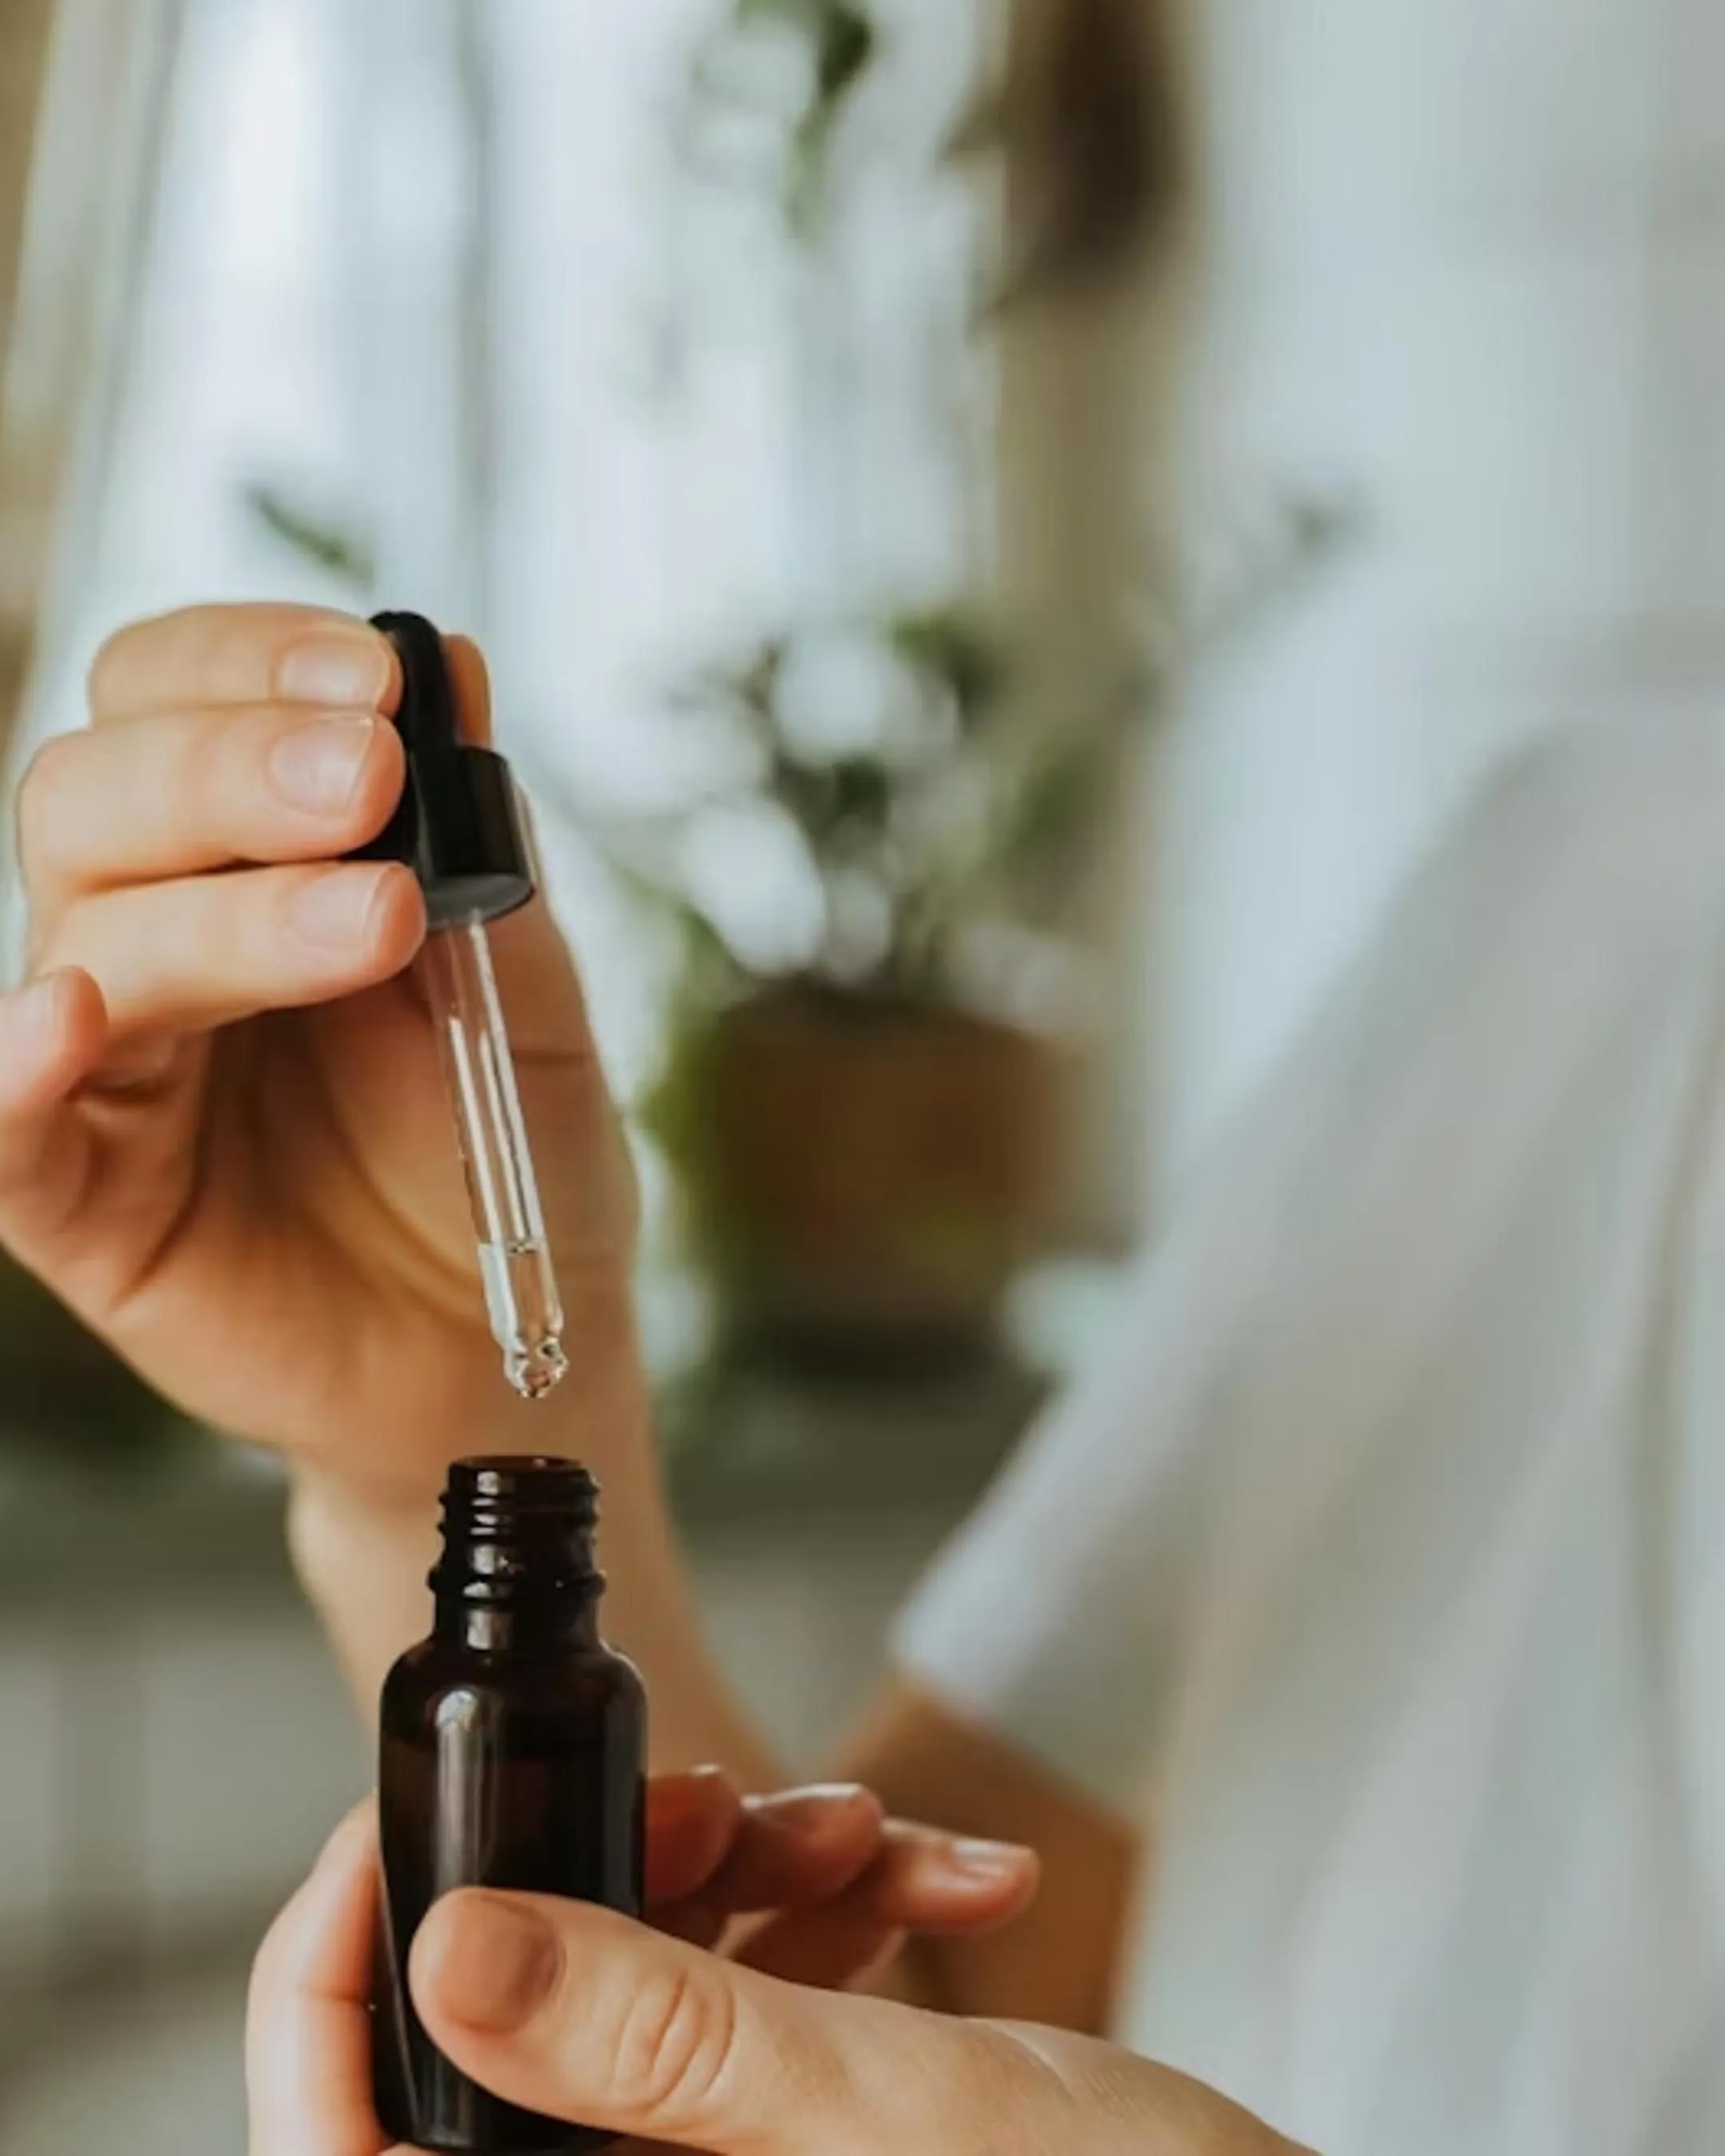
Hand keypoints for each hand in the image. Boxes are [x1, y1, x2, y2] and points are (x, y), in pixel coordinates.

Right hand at [4, 604, 639, 1501]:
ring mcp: (112, 1068)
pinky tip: (74, 1016)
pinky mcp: (86, 1202)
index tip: (380, 673)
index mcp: (248, 860)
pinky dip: (12, 1069)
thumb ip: (482, 854)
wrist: (513, 1347)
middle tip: (368, 781)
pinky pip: (2, 1131)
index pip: (175, 701)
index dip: (250, 662)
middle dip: (232, 766)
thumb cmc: (512, 1159)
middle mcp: (153, 938)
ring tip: (374, 919)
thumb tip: (460, 665)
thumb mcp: (530, 996)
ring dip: (224, 906)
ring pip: (87, 931)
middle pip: (99, 791)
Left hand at [249, 1805, 1302, 2155]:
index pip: (345, 2137)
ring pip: (643, 1984)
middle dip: (611, 1873)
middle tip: (717, 1796)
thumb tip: (443, 1948)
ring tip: (865, 1828)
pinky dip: (826, 1913)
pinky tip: (926, 1873)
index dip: (333, 1966)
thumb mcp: (880, 2124)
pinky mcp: (781, 2135)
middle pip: (512, 2021)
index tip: (414, 1810)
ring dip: (748, 1877)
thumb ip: (662, 2045)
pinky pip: (750, 1999)